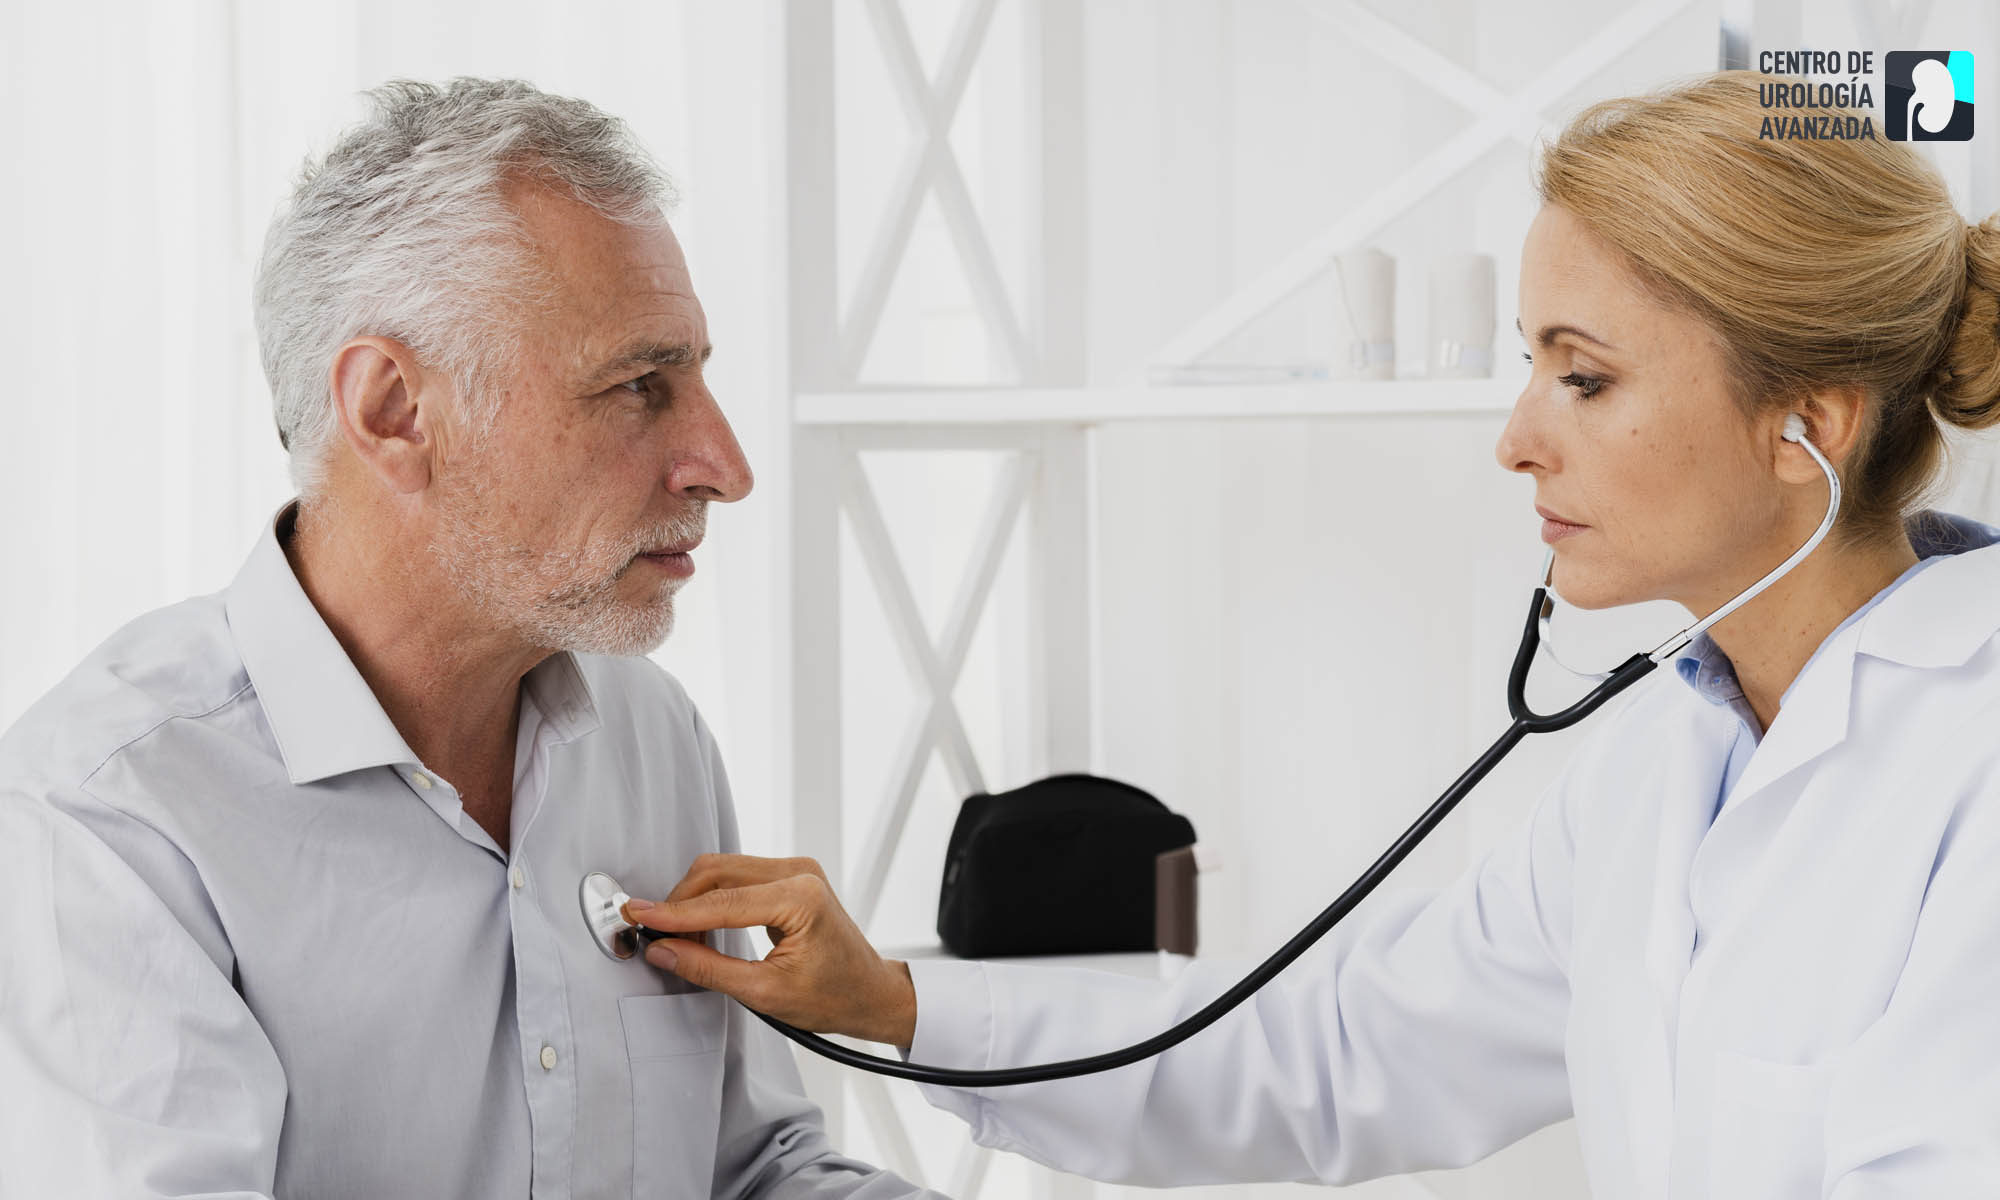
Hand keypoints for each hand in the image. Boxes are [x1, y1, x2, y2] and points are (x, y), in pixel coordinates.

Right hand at [622, 853, 917, 1048]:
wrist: (871, 993)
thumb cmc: (834, 996)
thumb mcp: (765, 993)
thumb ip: (708, 969)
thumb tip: (663, 951)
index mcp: (800, 898)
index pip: (721, 901)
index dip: (673, 912)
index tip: (637, 916)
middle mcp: (799, 873)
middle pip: (716, 872)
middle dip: (680, 903)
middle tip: (653, 936)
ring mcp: (796, 870)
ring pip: (723, 871)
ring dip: (693, 901)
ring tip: (679, 940)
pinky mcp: (790, 877)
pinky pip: (737, 877)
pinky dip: (712, 899)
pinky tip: (702, 929)